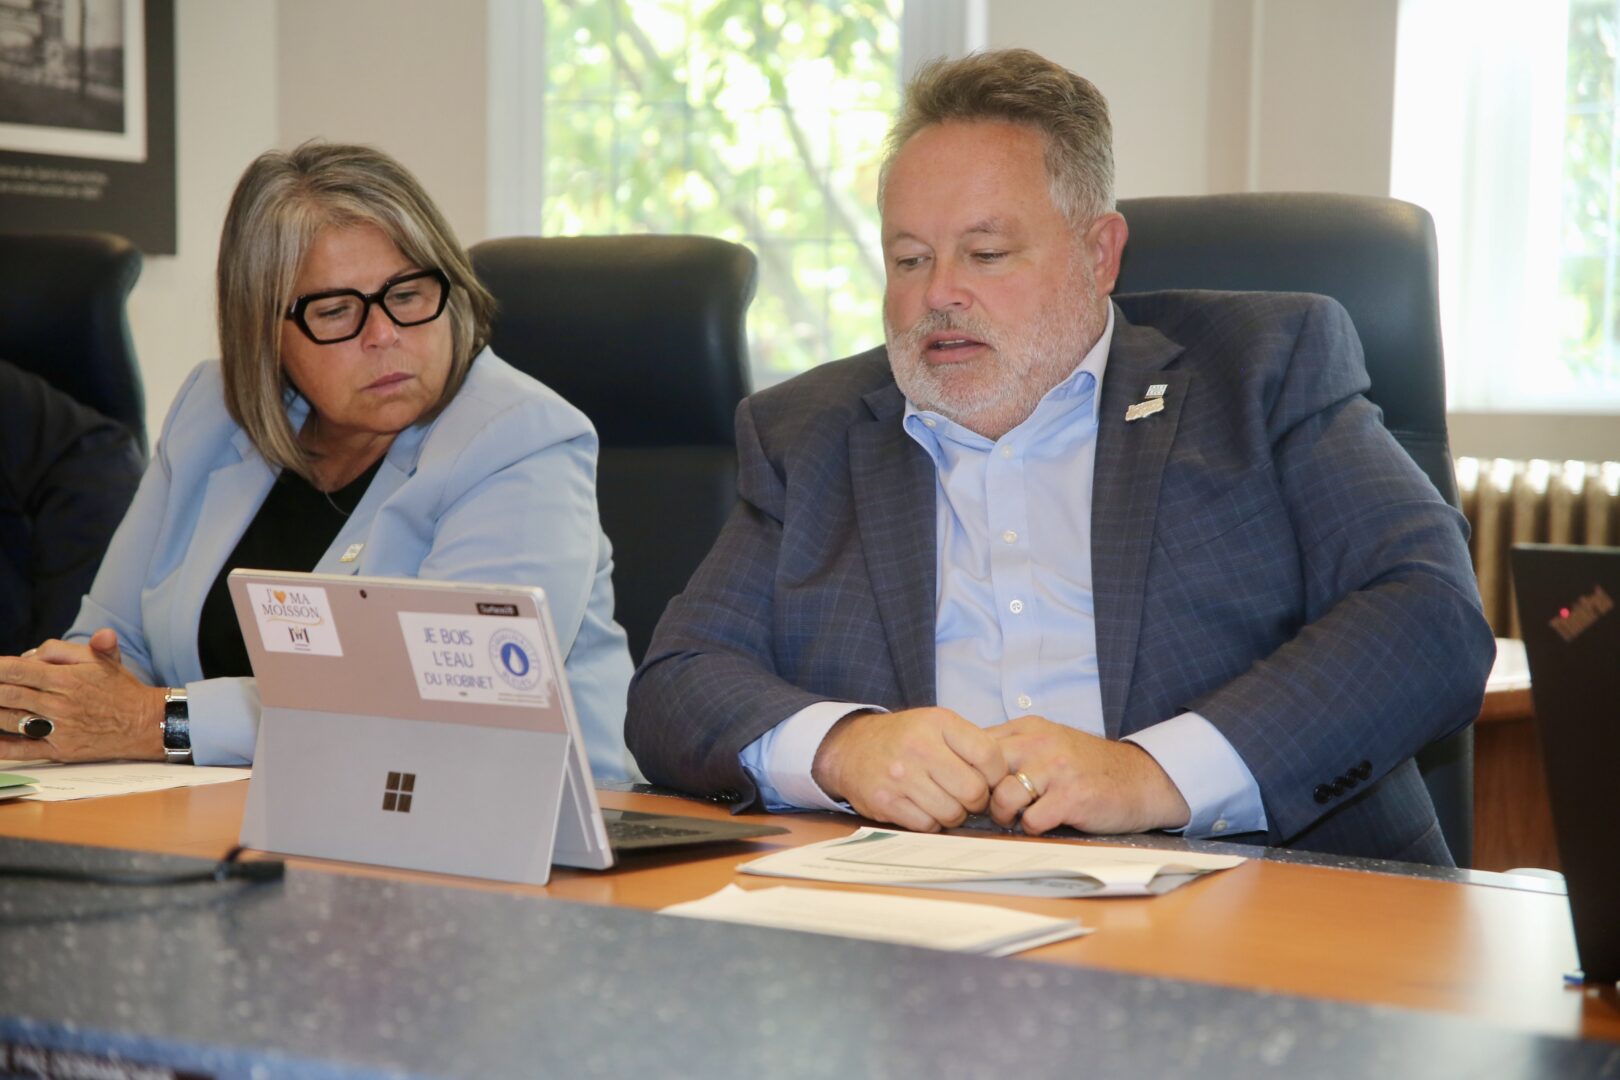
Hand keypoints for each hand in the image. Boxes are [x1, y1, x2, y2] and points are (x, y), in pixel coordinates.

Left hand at [0, 629, 165, 761]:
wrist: (146, 723)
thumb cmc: (121, 689)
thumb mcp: (100, 658)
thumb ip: (64, 649)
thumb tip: (31, 653)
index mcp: (66, 679)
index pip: (17, 670)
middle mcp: (58, 705)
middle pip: (8, 694)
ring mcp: (57, 729)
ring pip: (8, 719)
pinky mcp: (59, 750)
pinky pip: (20, 750)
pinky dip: (0, 747)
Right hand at [810, 707, 1007, 831]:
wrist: (851, 748)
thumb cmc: (904, 738)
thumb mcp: (936, 724)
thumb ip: (970, 743)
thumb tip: (1006, 778)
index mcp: (938, 723)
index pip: (989, 757)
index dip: (995, 775)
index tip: (987, 778)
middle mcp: (919, 748)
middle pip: (973, 791)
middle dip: (976, 800)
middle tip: (968, 796)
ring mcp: (901, 777)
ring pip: (952, 813)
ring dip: (953, 813)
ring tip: (944, 800)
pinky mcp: (886, 802)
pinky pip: (927, 826)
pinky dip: (931, 822)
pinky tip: (923, 807)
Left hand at [986, 715, 1190, 835]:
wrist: (1142, 779)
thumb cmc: (1089, 767)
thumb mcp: (1049, 743)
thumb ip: (1013, 749)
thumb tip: (967, 770)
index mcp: (1030, 728)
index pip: (976, 745)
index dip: (970, 772)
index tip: (977, 789)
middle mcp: (1040, 743)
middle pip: (983, 771)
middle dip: (983, 795)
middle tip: (994, 808)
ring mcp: (1057, 769)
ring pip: (1004, 797)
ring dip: (1007, 815)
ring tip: (1020, 817)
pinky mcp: (1072, 797)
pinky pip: (1031, 820)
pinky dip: (1033, 828)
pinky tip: (1046, 823)